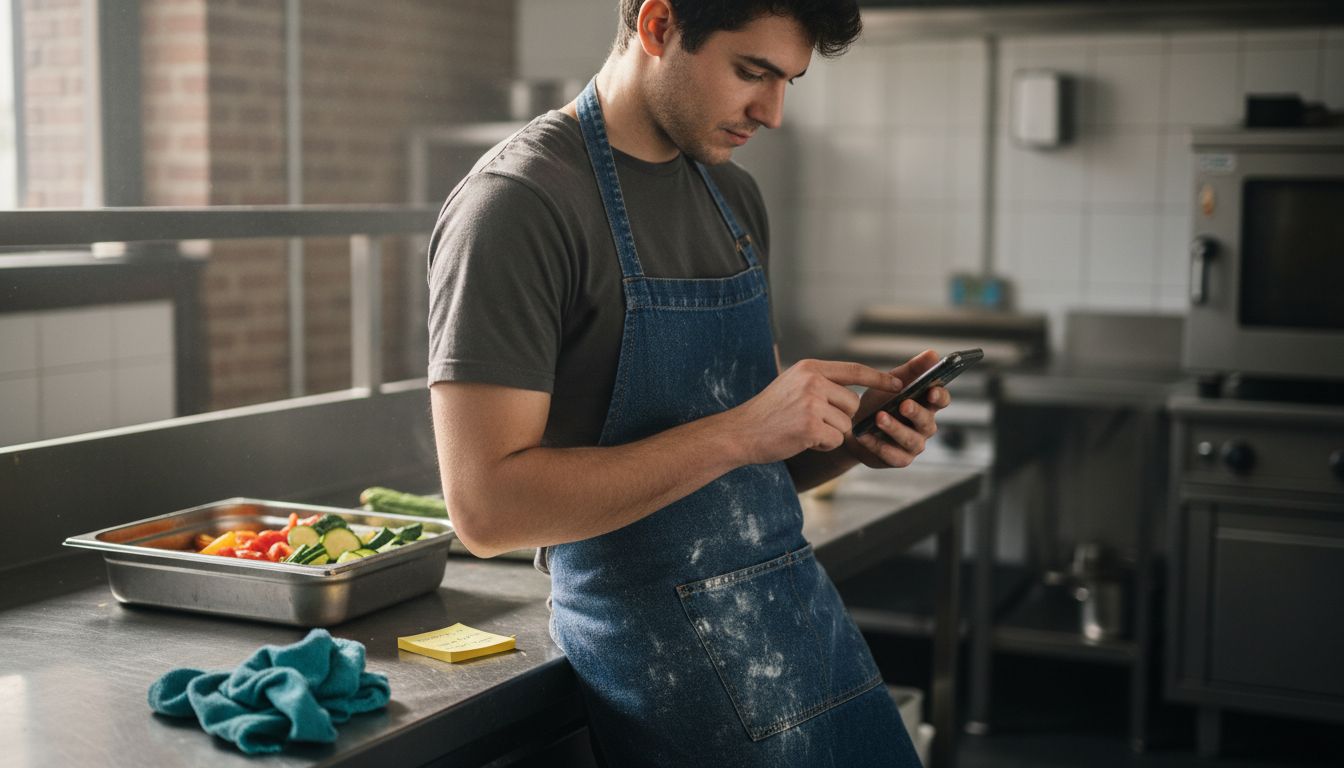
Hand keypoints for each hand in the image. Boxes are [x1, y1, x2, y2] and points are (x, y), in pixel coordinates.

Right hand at [730, 359, 900, 464]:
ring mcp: (811, 403)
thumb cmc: (768, 413)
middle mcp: (812, 381)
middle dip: (841, 418)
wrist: (741, 432)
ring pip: (845, 424)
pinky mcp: (811, 426)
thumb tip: (852, 392)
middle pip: (852, 403)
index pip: (854, 370)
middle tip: (813, 422)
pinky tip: (802, 440)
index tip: (898, 385)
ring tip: (803, 431)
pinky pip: (836, 439)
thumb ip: (820, 383)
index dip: (878, 378)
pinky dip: (823, 445)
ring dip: (830, 433)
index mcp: (810, 368)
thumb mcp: (792, 385)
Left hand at [846, 349, 949, 468]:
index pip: (941, 400)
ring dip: (895, 429)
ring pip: (911, 439)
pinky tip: (865, 436)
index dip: (939, 396)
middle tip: (903, 404)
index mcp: (925, 404)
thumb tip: (933, 353)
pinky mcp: (899, 459)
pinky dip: (879, 446)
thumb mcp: (891, 382)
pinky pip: (893, 455)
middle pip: (927, 421)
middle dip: (916, 412)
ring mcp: (913, 444)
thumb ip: (912, 369)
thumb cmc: (877, 402)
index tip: (932, 390)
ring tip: (879, 418)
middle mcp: (923, 426)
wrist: (853, 426)